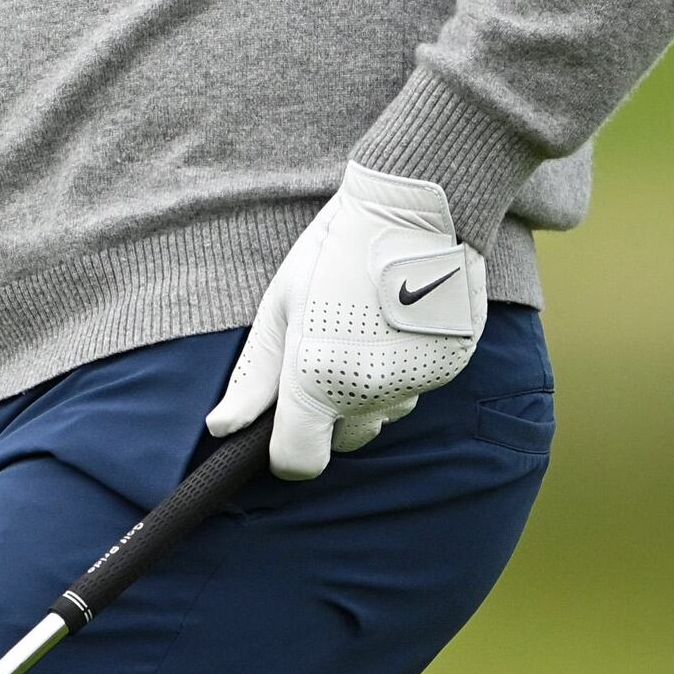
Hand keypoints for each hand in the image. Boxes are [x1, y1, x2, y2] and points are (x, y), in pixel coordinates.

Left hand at [205, 163, 484, 478]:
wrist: (416, 210)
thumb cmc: (333, 253)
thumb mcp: (279, 306)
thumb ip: (253, 377)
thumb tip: (222, 427)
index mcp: (317, 378)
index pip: (298, 462)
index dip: (285, 450)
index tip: (284, 421)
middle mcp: (370, 393)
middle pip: (343, 441)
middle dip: (328, 415)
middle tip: (325, 350)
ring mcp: (416, 383)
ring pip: (382, 414)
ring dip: (368, 391)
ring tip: (364, 325)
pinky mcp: (451, 368)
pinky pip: (415, 386)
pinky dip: (402, 368)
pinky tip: (396, 320)